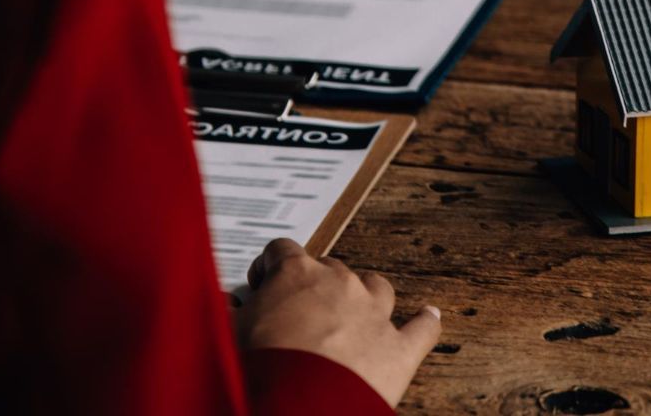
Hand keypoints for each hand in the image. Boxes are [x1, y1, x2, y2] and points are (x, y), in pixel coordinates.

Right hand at [238, 238, 440, 408]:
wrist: (297, 408)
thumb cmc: (261, 369)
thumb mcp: (227, 333)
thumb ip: (227, 311)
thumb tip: (222, 303)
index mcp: (296, 274)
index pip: (282, 250)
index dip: (270, 267)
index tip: (263, 284)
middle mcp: (339, 283)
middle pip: (330, 268)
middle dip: (314, 287)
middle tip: (297, 313)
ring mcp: (374, 314)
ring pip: (377, 287)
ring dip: (365, 296)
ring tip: (354, 312)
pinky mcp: (399, 349)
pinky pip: (422, 329)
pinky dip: (424, 323)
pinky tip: (428, 316)